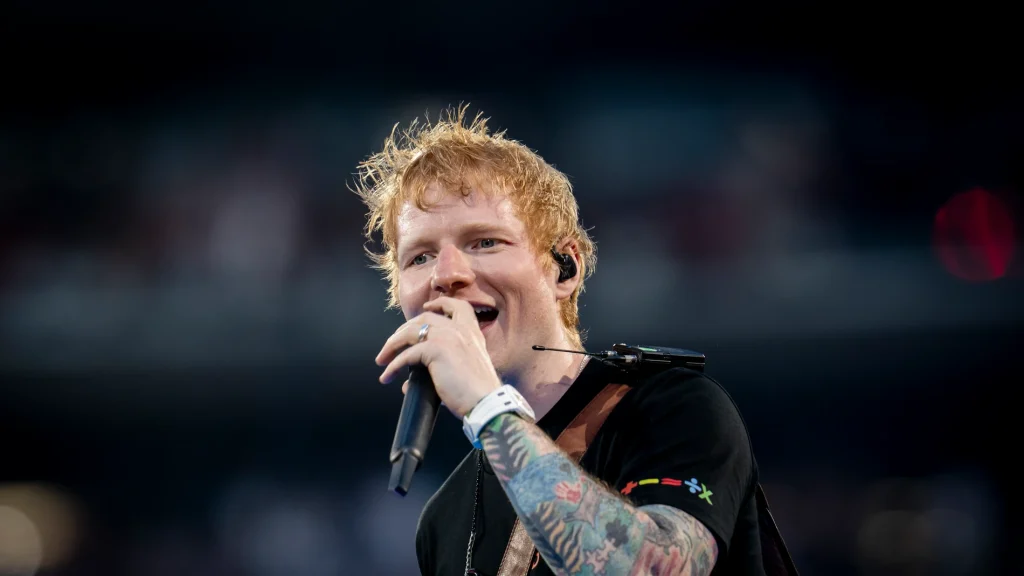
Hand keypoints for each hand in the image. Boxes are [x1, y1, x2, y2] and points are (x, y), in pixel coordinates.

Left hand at [375, 297, 502, 417]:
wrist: (485, 402)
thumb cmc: (477, 392)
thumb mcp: (465, 369)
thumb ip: (442, 368)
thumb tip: (410, 382)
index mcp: (472, 332)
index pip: (457, 306)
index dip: (439, 304)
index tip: (426, 308)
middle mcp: (460, 329)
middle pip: (423, 318)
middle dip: (403, 330)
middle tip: (391, 345)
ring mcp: (448, 336)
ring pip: (410, 332)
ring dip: (391, 345)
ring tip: (382, 359)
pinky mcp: (436, 350)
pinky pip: (406, 355)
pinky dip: (393, 366)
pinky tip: (387, 376)